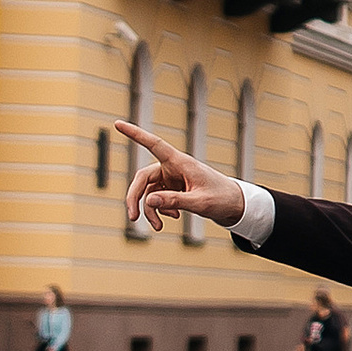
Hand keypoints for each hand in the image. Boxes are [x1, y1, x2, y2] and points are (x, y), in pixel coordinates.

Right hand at [118, 121, 243, 233]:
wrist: (233, 205)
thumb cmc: (221, 198)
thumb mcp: (199, 202)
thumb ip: (174, 201)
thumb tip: (149, 201)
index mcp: (180, 162)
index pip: (154, 144)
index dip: (135, 134)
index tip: (117, 124)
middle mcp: (172, 168)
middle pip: (142, 178)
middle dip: (135, 198)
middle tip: (132, 217)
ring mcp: (171, 179)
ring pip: (148, 192)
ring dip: (149, 210)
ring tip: (158, 227)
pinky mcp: (172, 189)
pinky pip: (156, 199)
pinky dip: (160, 210)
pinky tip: (172, 217)